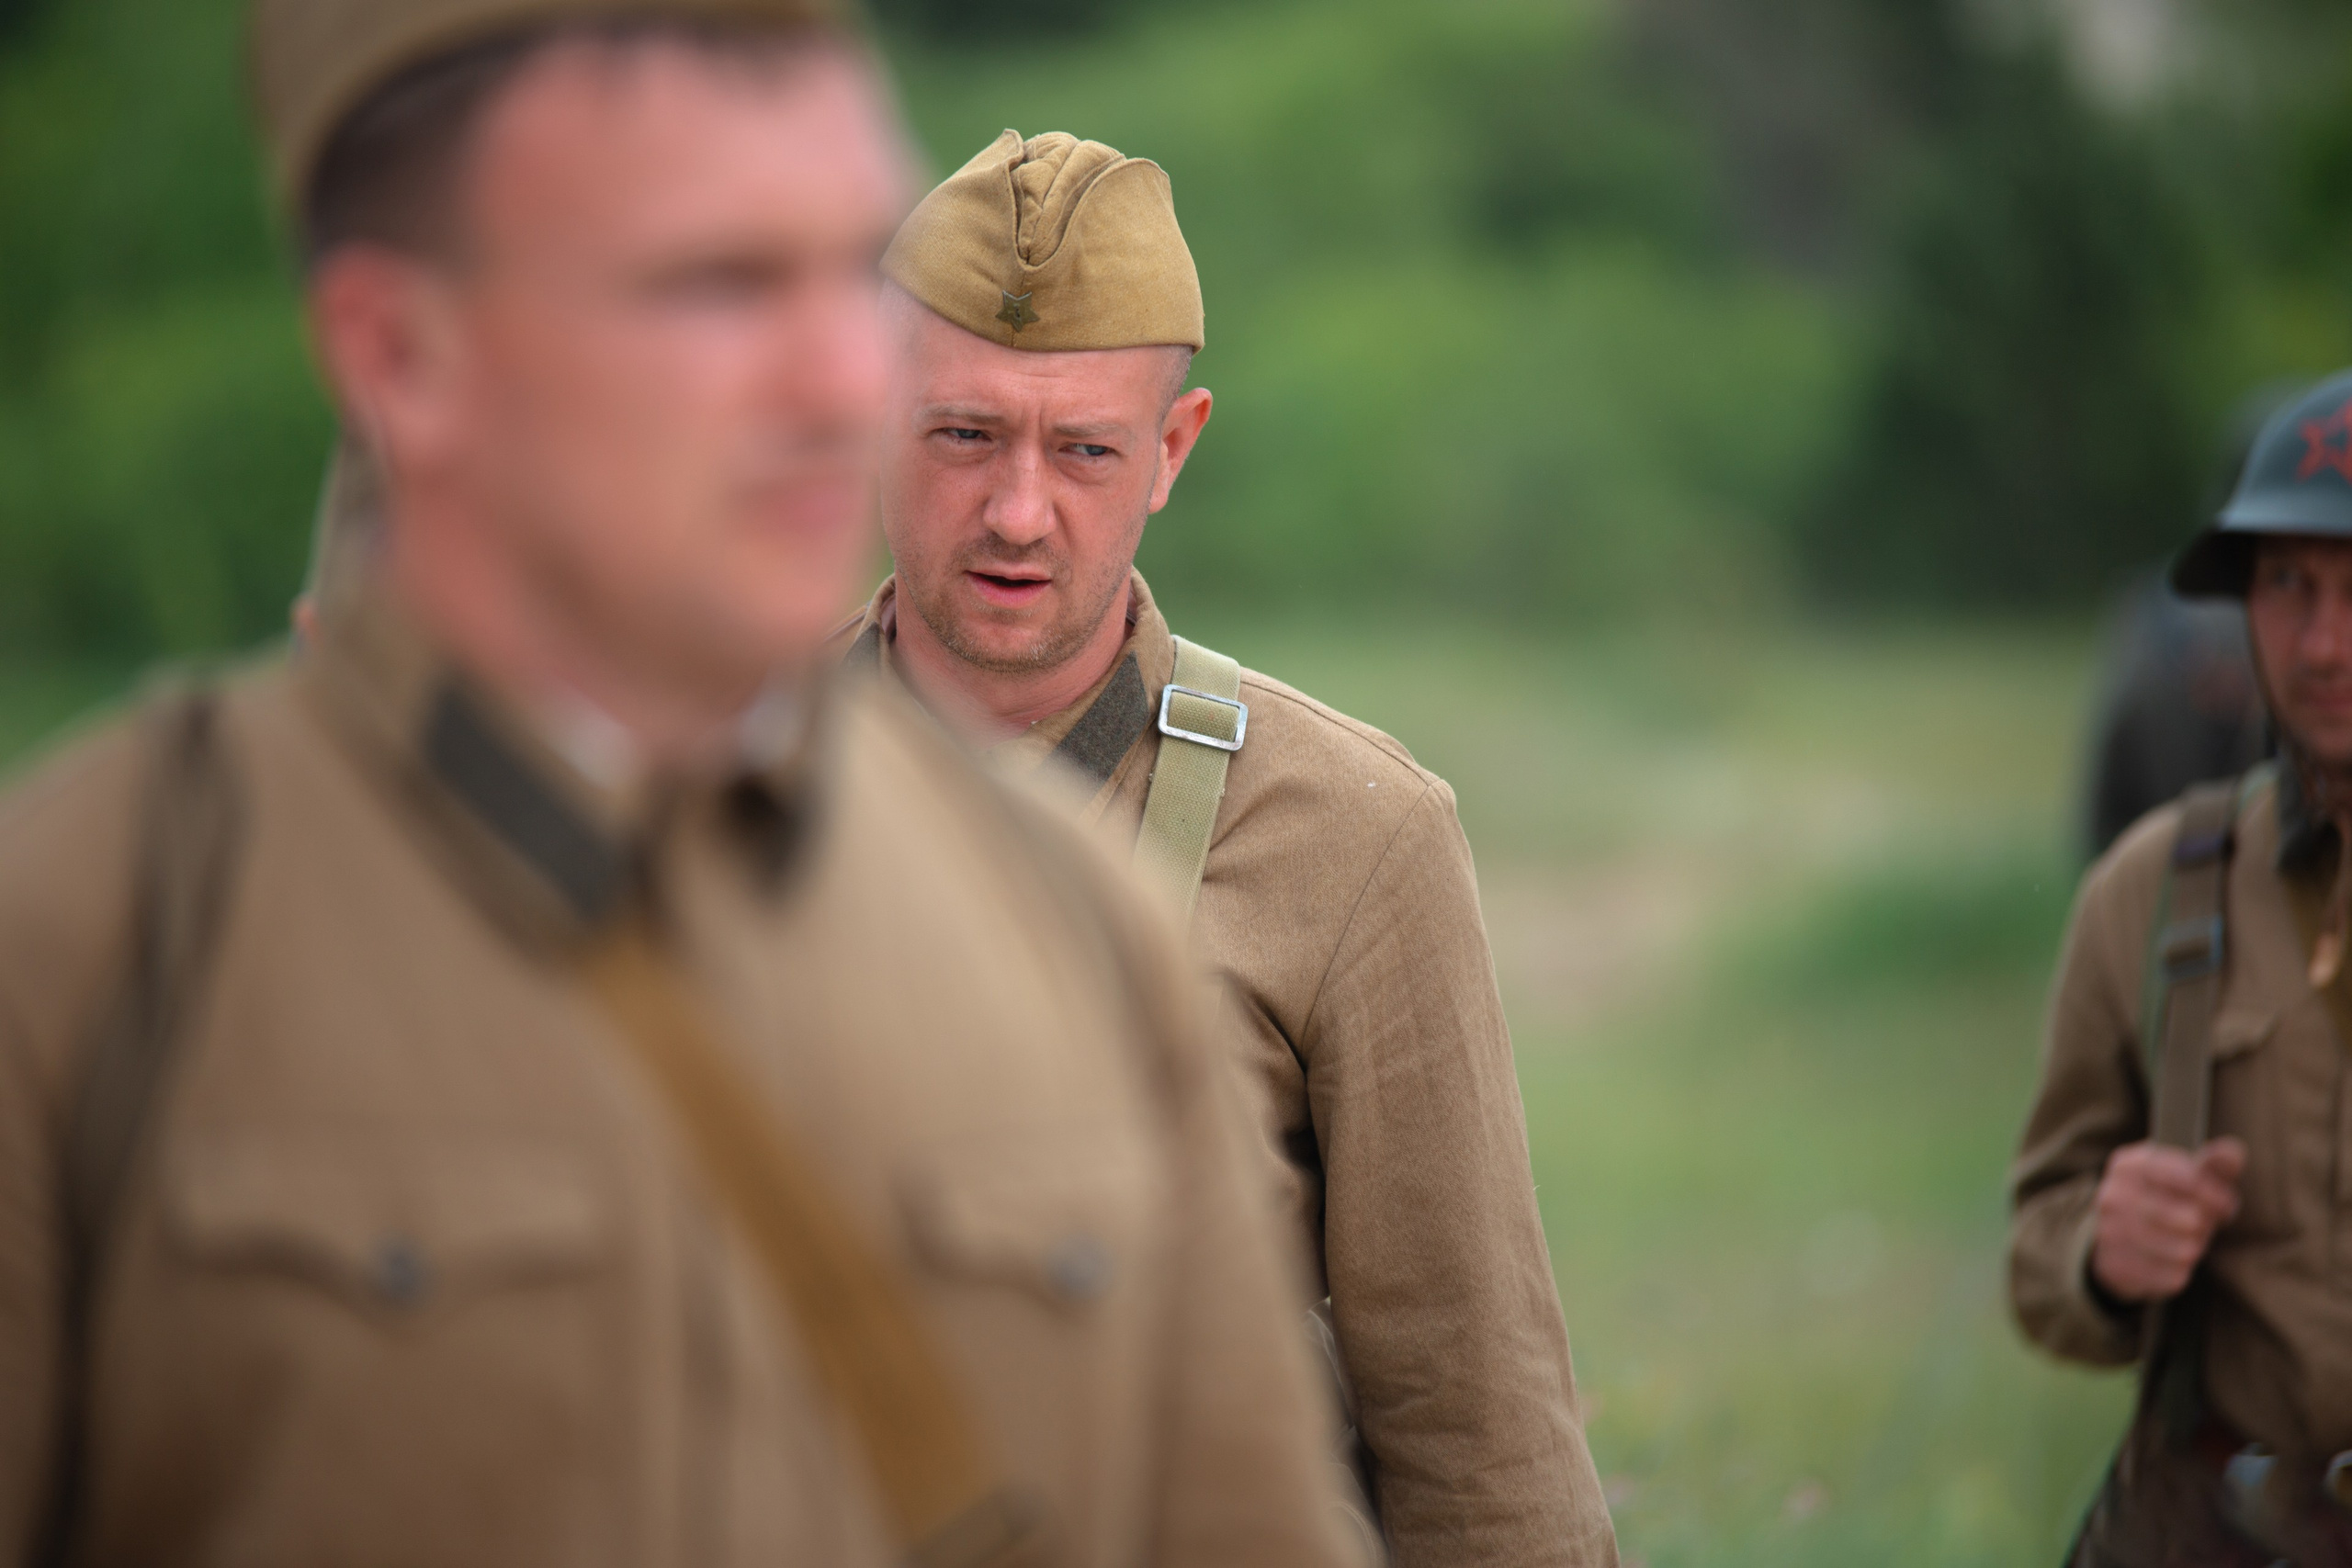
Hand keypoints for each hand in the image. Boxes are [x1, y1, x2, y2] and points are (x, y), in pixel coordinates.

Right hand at [2090, 1137, 2246, 1302]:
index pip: (2188, 1178)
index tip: (2225, 1203)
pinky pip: (2173, 1277)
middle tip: (2202, 1222)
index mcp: (2129, 1164)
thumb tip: (2233, 1150)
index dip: (2215, 1193)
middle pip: (2189, 1218)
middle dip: (2205, 1223)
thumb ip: (2213, 1162)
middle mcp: (2112, 1196)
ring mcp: (2109, 1232)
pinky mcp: (2117, 1267)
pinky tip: (2171, 1260)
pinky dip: (2180, 1271)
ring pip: (2184, 1250)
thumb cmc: (2166, 1198)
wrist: (2118, 1236)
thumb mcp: (2186, 1174)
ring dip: (2195, 1248)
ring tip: (2187, 1240)